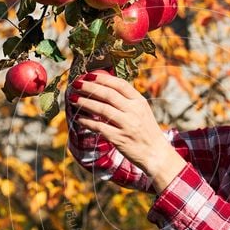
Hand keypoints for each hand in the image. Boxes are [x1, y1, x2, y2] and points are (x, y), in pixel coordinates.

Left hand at [69, 72, 185, 190]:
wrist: (156, 154)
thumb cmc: (147, 132)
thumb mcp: (142, 111)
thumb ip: (128, 100)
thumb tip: (106, 88)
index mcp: (140, 102)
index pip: (120, 84)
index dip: (102, 78)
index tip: (89, 75)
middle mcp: (134, 111)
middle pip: (108, 95)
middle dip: (89, 87)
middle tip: (76, 84)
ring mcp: (127, 125)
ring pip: (102, 109)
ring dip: (85, 103)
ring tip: (73, 99)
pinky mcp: (119, 139)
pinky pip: (99, 127)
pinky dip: (87, 122)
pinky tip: (79, 119)